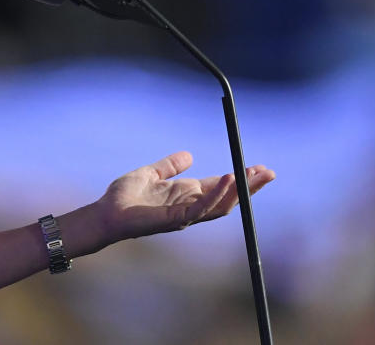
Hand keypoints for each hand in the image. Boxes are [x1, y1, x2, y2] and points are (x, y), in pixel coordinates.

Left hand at [96, 151, 274, 242]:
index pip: (221, 187)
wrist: (106, 212)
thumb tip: (189, 155)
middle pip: (228, 198)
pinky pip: (201, 208)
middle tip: (268, 172)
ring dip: (239, 190)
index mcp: (187, 194)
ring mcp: (185, 215)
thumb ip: (170, 166)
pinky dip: (216, 194)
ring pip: (221, 206)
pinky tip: (227, 178)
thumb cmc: (125, 197)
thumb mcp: (151, 173)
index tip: (258, 167)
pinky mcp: (176, 219)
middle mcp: (190, 206)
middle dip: (249, 186)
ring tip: (253, 174)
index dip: (240, 178)